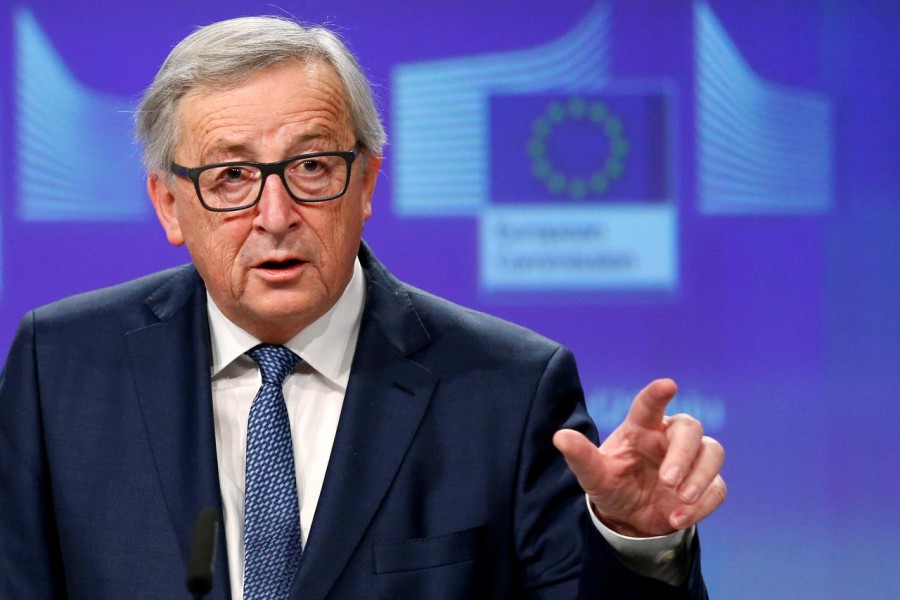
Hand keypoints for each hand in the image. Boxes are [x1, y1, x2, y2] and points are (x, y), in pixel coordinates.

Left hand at [553, 379, 725, 536]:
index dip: (657, 394)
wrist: (629, 520)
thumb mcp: (593, 475)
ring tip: (679, 500)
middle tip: (667, 481)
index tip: (668, 385)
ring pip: (712, 452)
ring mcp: (691, 460)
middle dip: (683, 454)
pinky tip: (677, 518)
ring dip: (700, 477)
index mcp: (641, 429)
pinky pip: (717, 487)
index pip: (649, 406)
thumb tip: (560, 436)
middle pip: (690, 429)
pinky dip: (702, 504)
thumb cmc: (612, 485)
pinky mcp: (706, 484)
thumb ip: (580, 456)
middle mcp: (668, 438)